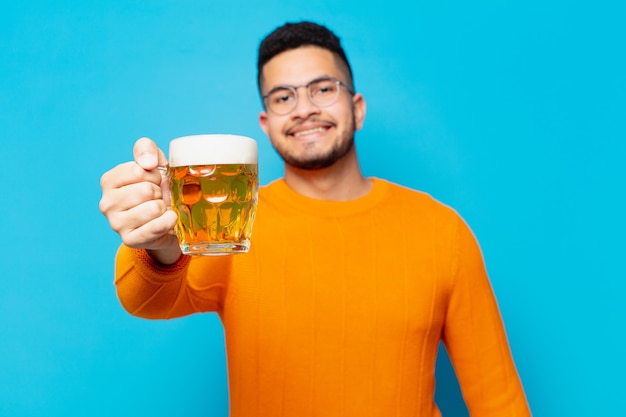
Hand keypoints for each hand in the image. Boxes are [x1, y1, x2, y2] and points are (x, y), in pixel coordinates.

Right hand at [99, 137, 180, 263]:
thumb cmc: (157, 189)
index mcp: (109, 181)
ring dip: (164, 208)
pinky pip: (158, 227)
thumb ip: (147, 150)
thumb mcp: (154, 163)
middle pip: (146, 190)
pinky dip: (169, 221)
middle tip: (157, 198)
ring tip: (159, 210)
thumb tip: (147, 162)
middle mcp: (107, 203)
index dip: (154, 175)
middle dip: (160, 193)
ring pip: (153, 208)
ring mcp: (116, 224)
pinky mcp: (130, 240)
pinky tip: (167, 220)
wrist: (166, 220)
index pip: (138, 170)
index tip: (153, 181)